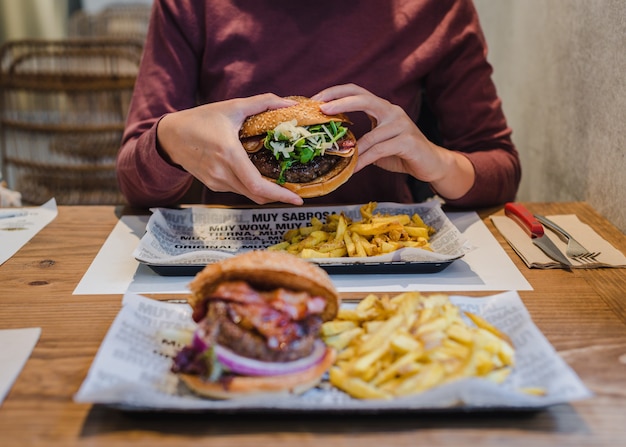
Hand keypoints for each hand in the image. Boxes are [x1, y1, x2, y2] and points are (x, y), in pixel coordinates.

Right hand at [157, 94, 303, 205]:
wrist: (170, 136)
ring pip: (248, 194)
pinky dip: (252, 187)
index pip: (257, 185)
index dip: (279, 194)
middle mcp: (222, 172)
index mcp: (229, 154)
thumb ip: (263, 102)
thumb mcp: (232, 106)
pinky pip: (238, 190)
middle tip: (296, 193)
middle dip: (279, 196)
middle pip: (256, 195)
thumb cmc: (201, 119)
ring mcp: (217, 182)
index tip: (297, 199)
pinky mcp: (213, 185)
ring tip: (282, 184)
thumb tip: (289, 103)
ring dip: (266, 192)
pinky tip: (260, 177)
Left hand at [312, 84, 474, 199]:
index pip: (357, 92)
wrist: (431, 164)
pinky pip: (379, 150)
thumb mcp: (377, 142)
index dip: (336, 92)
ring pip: (370, 135)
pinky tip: (354, 169)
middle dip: (340, 102)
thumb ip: (360, 139)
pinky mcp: (408, 141)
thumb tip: (333, 146)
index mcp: (383, 108)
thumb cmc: (401, 153)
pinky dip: (364, 160)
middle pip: (363, 99)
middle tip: (322, 110)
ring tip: (335, 155)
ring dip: (351, 148)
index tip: (317, 99)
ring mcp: (401, 125)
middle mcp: (392, 111)